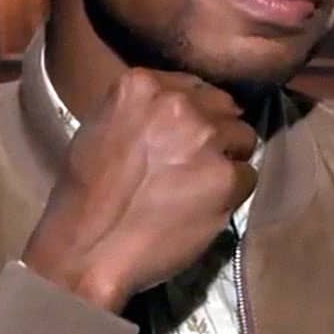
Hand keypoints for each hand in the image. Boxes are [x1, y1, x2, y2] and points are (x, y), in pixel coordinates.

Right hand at [22, 69, 256, 313]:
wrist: (88, 249)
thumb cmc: (86, 194)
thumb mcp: (102, 126)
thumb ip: (145, 108)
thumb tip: (181, 107)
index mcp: (142, 84)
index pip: (195, 86)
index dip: (195, 113)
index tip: (185, 136)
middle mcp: (178, 103)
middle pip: (225, 107)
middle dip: (215, 132)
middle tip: (194, 163)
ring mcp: (205, 138)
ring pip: (243, 138)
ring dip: (227, 160)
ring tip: (198, 186)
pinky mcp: (226, 176)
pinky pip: (247, 176)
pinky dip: (231, 193)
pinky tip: (203, 207)